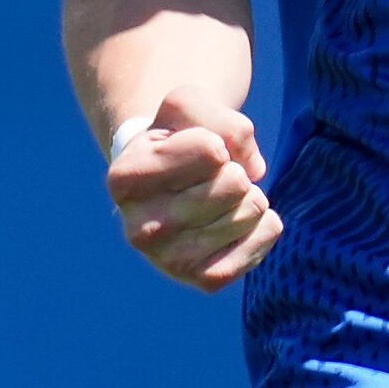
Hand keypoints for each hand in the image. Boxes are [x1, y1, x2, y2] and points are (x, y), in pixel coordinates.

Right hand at [107, 86, 281, 291]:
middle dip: (234, 169)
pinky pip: (264, 238)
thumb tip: (252, 168)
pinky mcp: (205, 280)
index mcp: (124, 180)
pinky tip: (239, 219)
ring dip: (249, 194)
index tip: (194, 151)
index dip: (214, 141)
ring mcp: (170, 262)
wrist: (170, 185)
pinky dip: (265, 222)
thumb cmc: (177, 139)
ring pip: (252, 210)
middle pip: (234, 183)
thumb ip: (220, 118)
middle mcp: (139, 230)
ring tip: (223, 197)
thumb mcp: (186, 106)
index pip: (211, 151)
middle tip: (212, 177)